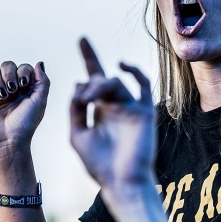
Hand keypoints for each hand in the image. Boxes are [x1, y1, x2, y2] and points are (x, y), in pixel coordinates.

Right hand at [0, 61, 49, 151]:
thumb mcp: (40, 100)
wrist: (9, 140)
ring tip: (4, 96)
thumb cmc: (26, 122)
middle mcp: (13, 88)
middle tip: (13, 89)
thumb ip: (42, 81)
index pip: (23, 67)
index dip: (22, 71)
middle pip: (7, 65)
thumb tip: (39, 63)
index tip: (24, 85)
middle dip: (9, 74)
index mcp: (27, 87)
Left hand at [69, 38, 154, 190]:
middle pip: (103, 79)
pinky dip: (134, 73)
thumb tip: (78, 84)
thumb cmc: (99, 165)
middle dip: (90, 83)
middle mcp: (115, 106)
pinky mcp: (144, 111)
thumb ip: (75, 110)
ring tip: (90, 97)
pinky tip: (121, 66)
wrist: (121, 182)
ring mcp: (131, 107)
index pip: (93, 80)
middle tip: (83, 97)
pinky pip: (143, 85)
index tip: (82, 39)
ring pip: (115, 83)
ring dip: (100, 85)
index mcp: (99, 111)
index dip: (89, 58)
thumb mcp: (78, 135)